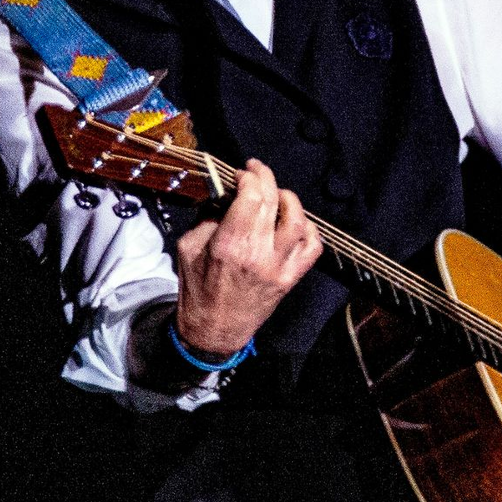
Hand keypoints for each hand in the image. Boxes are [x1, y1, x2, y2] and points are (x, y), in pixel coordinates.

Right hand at [174, 159, 322, 354]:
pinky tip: (295, 222)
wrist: (214, 330)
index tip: (241, 173)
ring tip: (277, 194)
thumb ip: (207, 218)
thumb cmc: (198, 290)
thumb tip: (226, 195)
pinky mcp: (291, 278)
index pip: (250, 197)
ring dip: (289, 199)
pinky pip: (312, 248)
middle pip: (272, 201)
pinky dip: (308, 229)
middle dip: (265, 177)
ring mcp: (278, 267)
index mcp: (228, 246)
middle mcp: (257, 254)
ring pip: (297, 221)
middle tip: (257, 171)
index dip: (249, 177)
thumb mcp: (188, 248)